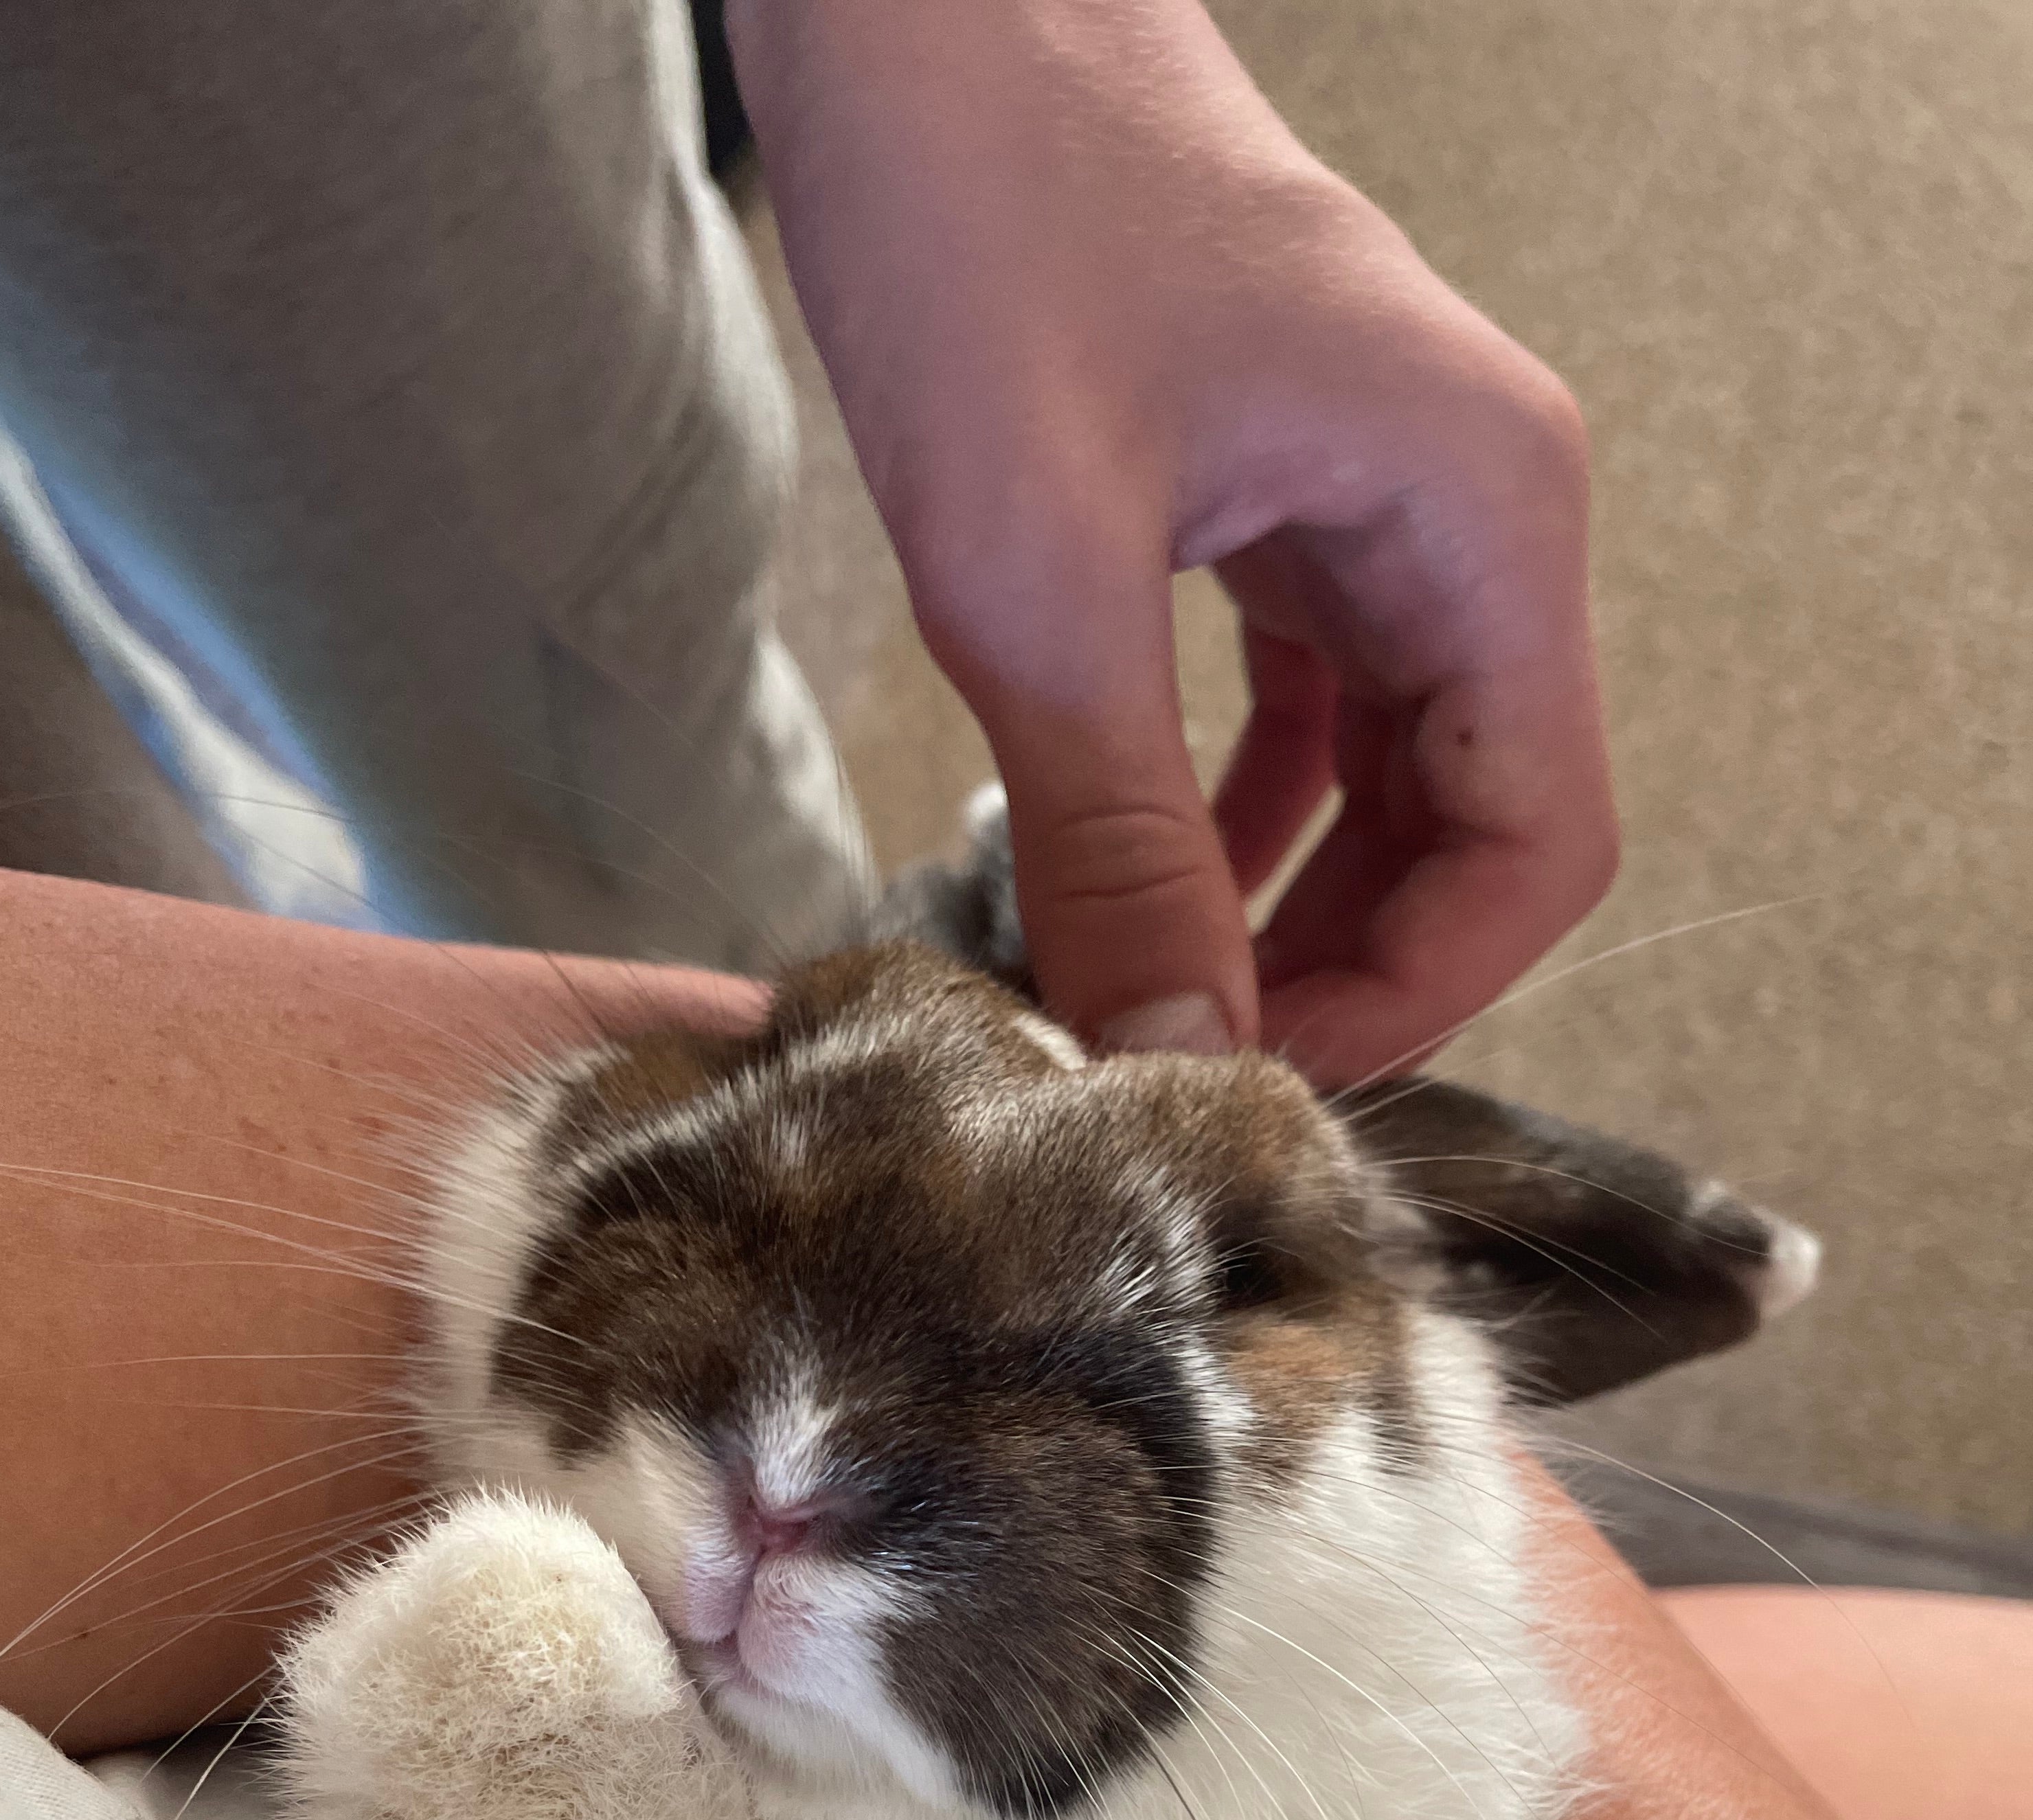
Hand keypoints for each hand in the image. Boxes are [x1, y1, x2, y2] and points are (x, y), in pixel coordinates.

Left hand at [729, 0, 1616, 1084]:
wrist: (919, 7)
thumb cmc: (989, 210)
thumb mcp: (1035, 571)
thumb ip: (1113, 836)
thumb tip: (1166, 1057)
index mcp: (1482, 514)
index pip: (1537, 841)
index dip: (1418, 992)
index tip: (1265, 1075)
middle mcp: (1467, 517)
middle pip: (1476, 828)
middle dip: (1346, 970)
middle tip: (1188, 1064)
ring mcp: (1380, 510)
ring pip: (1394, 783)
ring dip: (1289, 908)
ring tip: (1151, 999)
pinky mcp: (1284, 507)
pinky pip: (1310, 716)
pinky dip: (1236, 818)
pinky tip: (1134, 880)